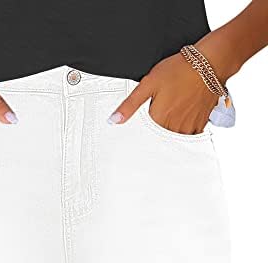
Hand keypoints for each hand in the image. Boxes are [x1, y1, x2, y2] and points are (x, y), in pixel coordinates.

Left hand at [108, 43, 223, 134]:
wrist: (209, 63)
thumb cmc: (179, 70)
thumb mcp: (148, 84)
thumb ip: (129, 106)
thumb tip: (113, 121)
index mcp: (159, 120)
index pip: (144, 137)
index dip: (141, 133)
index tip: (142, 126)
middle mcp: (174, 128)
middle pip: (159, 138)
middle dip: (156, 131)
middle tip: (159, 115)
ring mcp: (189, 128)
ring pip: (174, 138)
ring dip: (170, 131)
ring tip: (172, 112)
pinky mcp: (201, 125)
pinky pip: (188, 135)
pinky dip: (183, 129)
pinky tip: (182, 115)